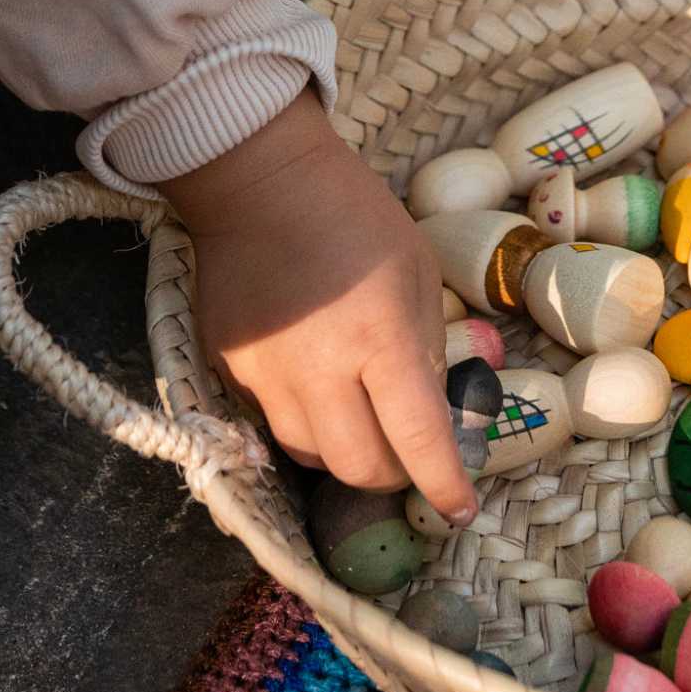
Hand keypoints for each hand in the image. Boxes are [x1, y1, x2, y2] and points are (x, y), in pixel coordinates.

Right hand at [165, 90, 476, 523]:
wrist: (260, 181)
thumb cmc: (355, 216)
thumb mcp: (418, 270)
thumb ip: (428, 344)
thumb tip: (435, 408)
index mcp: (380, 338)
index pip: (418, 440)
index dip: (444, 485)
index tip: (461, 510)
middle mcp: (320, 371)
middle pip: (357, 469)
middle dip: (392, 474)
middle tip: (409, 453)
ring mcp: (266, 377)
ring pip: (310, 455)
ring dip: (345, 450)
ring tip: (361, 415)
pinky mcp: (229, 371)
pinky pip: (272, 423)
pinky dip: (305, 420)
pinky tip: (317, 384)